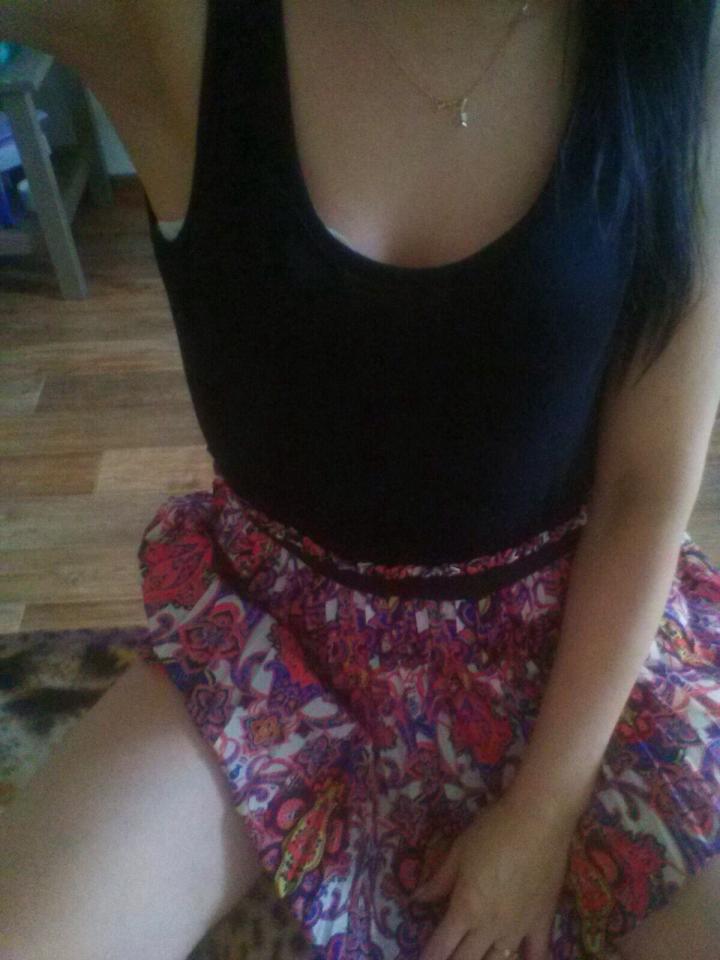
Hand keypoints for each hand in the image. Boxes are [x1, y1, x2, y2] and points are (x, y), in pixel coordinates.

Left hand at [411, 791, 576, 959]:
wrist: (539, 819)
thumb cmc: (493, 829)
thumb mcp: (459, 850)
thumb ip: (439, 880)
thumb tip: (417, 899)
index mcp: (465, 908)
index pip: (440, 947)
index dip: (429, 957)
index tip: (421, 959)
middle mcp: (490, 927)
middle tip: (446, 958)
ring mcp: (518, 929)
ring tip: (475, 958)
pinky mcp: (543, 923)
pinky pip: (536, 954)